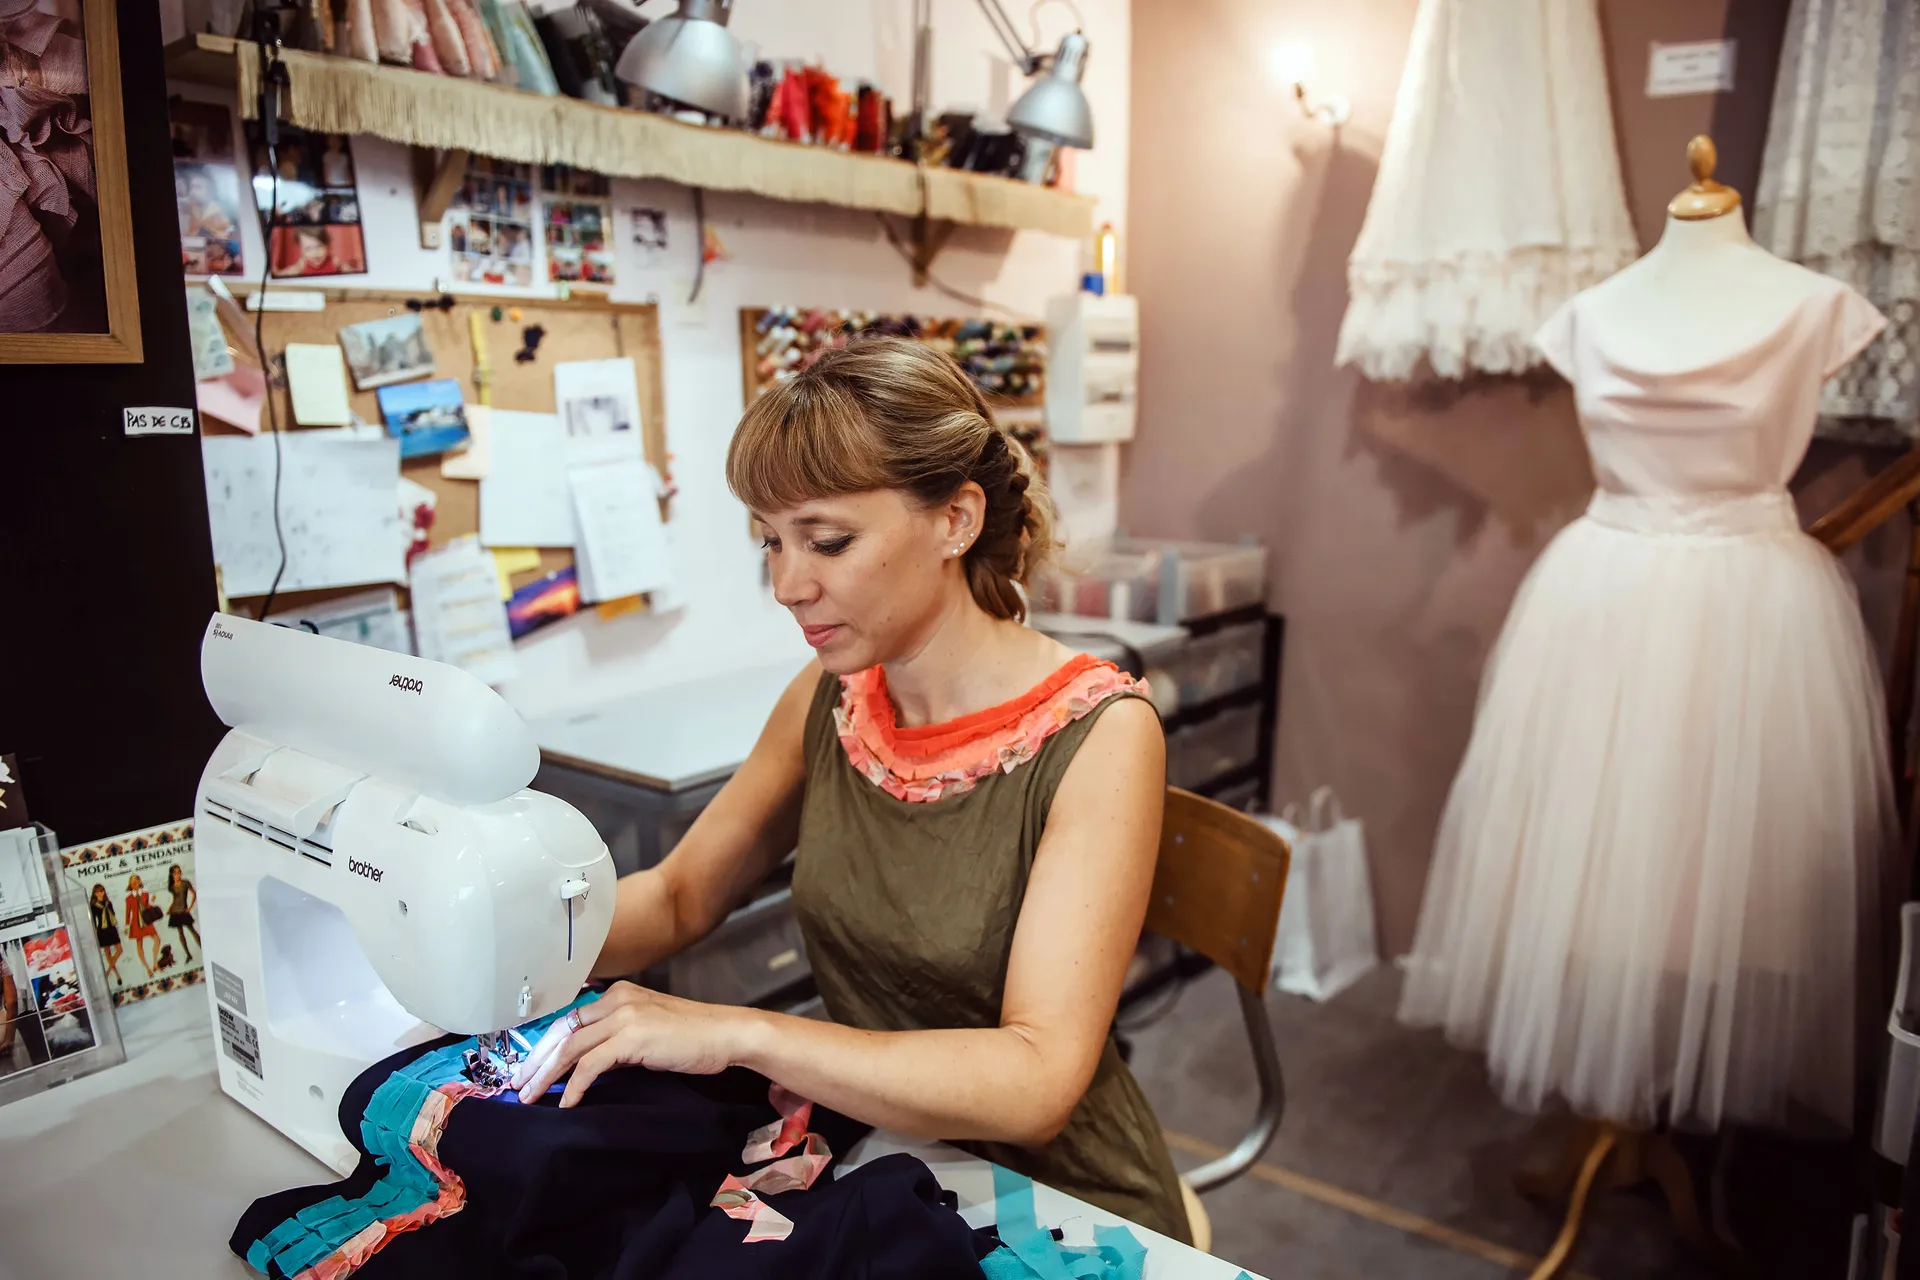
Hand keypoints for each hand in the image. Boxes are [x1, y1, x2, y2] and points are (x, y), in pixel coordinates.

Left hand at [509, 982, 754, 1107]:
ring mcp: (624, 1015)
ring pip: (571, 1046)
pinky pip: (591, 1063)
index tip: (529, 1069)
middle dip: (535, 1061)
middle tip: (516, 1086)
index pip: (570, 1020)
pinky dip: (574, 1085)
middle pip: (563, 1031)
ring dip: (546, 1075)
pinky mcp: (633, 1036)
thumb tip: (589, 1064)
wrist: (727, 1034)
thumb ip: (619, 1039)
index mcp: (619, 994)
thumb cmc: (694, 1037)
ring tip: (530, 1098)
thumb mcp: (649, 1031)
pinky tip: (566, 1103)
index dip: (545, 1045)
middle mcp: (617, 999)